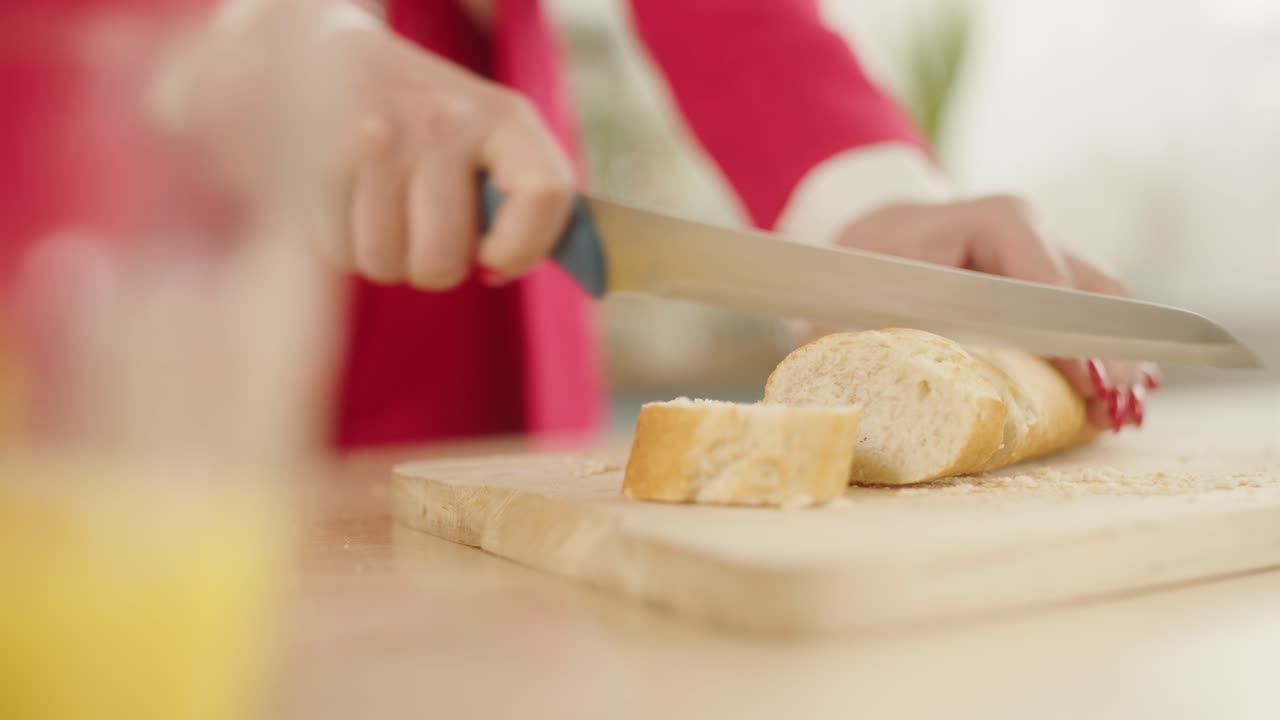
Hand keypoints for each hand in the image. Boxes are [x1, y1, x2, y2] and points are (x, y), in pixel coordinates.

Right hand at [165, 0, 574, 288]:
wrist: (338, 55)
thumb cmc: (434, 124)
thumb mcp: (494, 142)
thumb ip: (529, 202)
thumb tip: (531, 269)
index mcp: (506, 118)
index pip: (547, 195)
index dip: (523, 249)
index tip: (496, 260)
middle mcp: (446, 120)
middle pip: (442, 263)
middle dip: (434, 267)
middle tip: (426, 230)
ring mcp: (379, 135)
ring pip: (385, 264)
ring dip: (385, 256)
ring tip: (387, 208)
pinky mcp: (318, 153)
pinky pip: (338, 251)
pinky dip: (343, 242)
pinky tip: (353, 200)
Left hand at [833, 195, 1159, 430]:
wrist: (870, 229)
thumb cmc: (867, 257)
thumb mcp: (872, 289)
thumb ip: (900, 330)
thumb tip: (917, 381)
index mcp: (996, 222)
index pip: (1049, 286)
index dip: (1073, 339)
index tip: (1093, 384)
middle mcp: (1032, 231)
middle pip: (1094, 292)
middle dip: (1113, 354)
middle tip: (1120, 408)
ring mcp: (1044, 251)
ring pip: (1101, 303)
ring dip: (1117, 358)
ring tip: (1124, 412)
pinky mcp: (1044, 277)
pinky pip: (1085, 314)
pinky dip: (1100, 354)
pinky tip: (1113, 397)